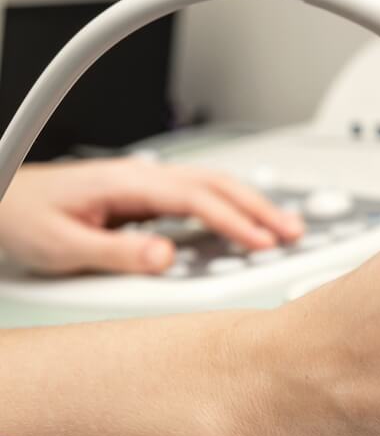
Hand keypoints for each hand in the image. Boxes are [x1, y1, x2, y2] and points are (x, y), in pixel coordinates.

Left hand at [0, 158, 303, 273]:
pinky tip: (247, 224)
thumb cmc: (24, 218)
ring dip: (252, 205)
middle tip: (294, 232)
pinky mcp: (147, 196)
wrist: (3, 199)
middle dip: (260, 207)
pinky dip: (232, 208)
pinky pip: (201, 197)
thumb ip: (117, 252)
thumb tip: (167, 258)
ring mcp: (146, 183)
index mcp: (126, 183)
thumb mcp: (62, 244)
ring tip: (285, 228)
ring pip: (213, 186)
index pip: (195, 199)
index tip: (263, 244)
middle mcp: (142, 177)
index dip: (234, 221)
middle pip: (217, 184)